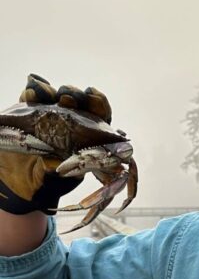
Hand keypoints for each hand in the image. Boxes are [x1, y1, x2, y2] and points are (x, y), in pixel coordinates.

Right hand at [0, 74, 111, 215]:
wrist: (19, 187)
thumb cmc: (46, 184)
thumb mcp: (52, 183)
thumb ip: (54, 173)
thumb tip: (53, 163)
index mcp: (87, 138)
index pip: (99, 116)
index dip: (98, 104)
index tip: (94, 96)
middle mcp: (70, 123)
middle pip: (77, 102)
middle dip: (74, 95)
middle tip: (67, 96)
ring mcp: (49, 117)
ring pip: (53, 97)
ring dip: (49, 91)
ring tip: (43, 92)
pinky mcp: (27, 115)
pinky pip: (30, 100)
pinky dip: (30, 93)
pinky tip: (29, 91)